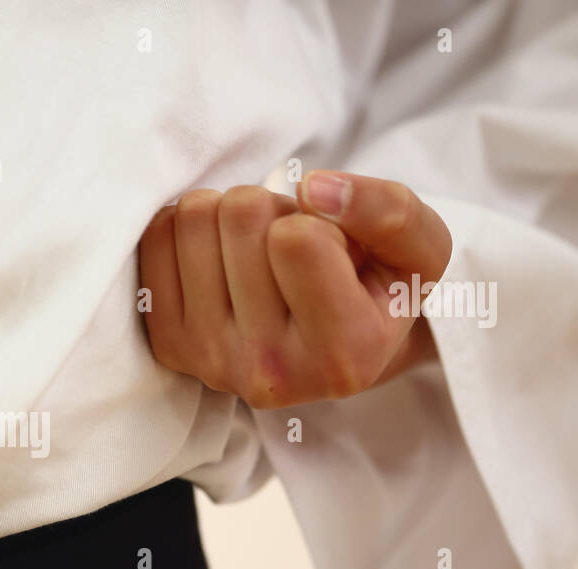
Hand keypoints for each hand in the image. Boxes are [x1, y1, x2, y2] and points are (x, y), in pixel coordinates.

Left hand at [138, 171, 451, 408]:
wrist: (335, 345)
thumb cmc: (380, 289)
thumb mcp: (419, 250)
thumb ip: (390, 212)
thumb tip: (313, 185)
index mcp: (343, 355)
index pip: (295, 238)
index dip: (318, 219)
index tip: (334, 249)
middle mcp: (270, 373)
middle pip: (241, 216)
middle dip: (273, 210)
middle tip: (294, 248)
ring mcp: (211, 362)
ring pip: (194, 219)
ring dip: (230, 215)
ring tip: (262, 255)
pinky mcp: (170, 346)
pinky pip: (157, 239)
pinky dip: (191, 230)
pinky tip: (223, 261)